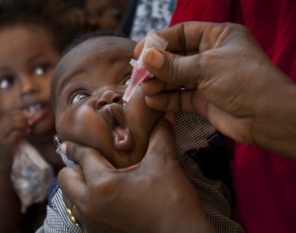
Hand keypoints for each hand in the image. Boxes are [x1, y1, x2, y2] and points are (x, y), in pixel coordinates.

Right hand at [0, 109, 30, 159]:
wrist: (2, 161)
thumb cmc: (10, 146)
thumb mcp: (13, 132)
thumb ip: (17, 123)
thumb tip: (27, 112)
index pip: (10, 112)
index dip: (21, 112)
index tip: (27, 117)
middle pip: (12, 116)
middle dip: (23, 118)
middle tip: (29, 123)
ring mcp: (0, 136)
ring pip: (14, 123)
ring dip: (24, 125)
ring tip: (28, 129)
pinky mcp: (4, 144)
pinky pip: (16, 134)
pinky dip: (23, 133)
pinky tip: (26, 134)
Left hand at [58, 118, 215, 232]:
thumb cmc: (172, 202)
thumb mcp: (164, 164)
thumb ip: (160, 136)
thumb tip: (164, 115)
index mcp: (102, 184)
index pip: (82, 157)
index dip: (76, 146)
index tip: (68, 143)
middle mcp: (90, 205)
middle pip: (65, 179)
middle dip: (74, 168)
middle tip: (91, 163)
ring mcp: (92, 222)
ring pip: (70, 199)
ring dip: (78, 187)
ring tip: (97, 180)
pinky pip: (81, 214)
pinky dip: (86, 203)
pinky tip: (105, 198)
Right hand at [138, 22, 295, 155]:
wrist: (267, 118)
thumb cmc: (244, 82)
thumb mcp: (206, 67)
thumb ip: (174, 65)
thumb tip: (146, 57)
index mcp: (218, 37)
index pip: (183, 33)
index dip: (160, 40)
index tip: (140, 51)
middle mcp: (211, 56)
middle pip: (176, 57)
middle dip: (157, 66)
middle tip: (139, 74)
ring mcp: (207, 79)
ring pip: (176, 79)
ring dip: (159, 83)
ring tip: (145, 89)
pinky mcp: (204, 100)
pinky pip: (180, 97)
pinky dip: (167, 99)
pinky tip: (153, 101)